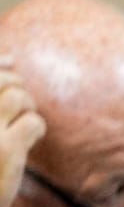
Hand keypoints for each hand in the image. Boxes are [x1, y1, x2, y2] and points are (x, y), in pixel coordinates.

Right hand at [0, 57, 45, 206]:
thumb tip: (11, 58)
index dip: (1, 66)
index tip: (11, 68)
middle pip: (3, 79)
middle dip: (17, 87)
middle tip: (18, 108)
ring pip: (18, 95)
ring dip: (28, 107)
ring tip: (22, 125)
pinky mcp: (4, 148)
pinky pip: (33, 121)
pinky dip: (37, 128)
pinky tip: (29, 140)